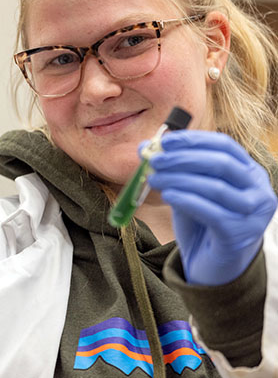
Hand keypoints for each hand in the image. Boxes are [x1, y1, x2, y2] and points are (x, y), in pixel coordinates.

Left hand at [147, 130, 276, 285]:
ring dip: (180, 179)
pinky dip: (187, 200)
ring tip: (154, 178)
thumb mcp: (186, 191)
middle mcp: (259, 191)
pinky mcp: (240, 235)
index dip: (194, 140)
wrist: (212, 266)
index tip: (165, 140)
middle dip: (184, 159)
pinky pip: (212, 213)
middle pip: (221, 164)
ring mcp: (254, 215)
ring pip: (216, 187)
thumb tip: (145, 145)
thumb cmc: (201, 223)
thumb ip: (171, 169)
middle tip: (155, 160)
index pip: (225, 146)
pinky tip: (167, 195)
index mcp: (250, 173)